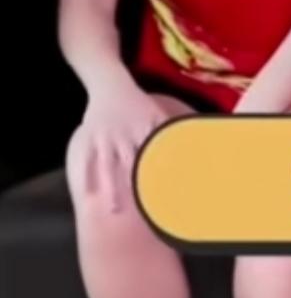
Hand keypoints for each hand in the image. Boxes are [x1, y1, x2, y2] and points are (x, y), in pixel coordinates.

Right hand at [78, 83, 168, 213]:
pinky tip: (88, 195)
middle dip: (136, 187)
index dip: (160, 174)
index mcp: (143, 132)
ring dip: (111, 189)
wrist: (110, 86)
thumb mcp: (158, 115)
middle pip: (131, 166)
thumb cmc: (138, 104)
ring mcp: (105, 139)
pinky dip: (87, 178)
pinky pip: (88, 161)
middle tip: (143, 210)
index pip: (153, 158)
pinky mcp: (89, 140)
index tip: (167, 194)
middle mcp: (124, 137)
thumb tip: (196, 145)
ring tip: (115, 211)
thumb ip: (172, 132)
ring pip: (107, 167)